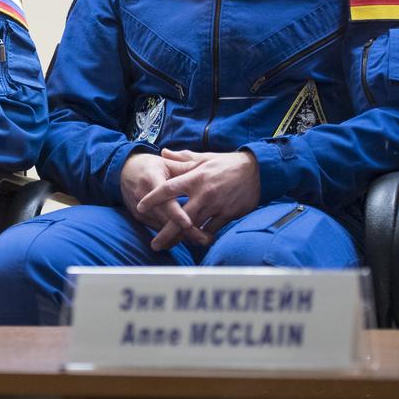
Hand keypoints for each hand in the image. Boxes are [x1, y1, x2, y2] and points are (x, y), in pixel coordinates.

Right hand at [120, 150, 208, 249]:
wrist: (124, 170)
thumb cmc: (150, 166)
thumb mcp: (167, 163)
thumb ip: (186, 167)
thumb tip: (206, 168)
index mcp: (152, 180)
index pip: (165, 200)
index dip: (176, 214)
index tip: (189, 224)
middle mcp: (143, 196)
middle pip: (165, 219)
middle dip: (186, 232)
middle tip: (206, 239)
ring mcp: (139, 209)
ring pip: (161, 227)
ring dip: (181, 236)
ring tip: (202, 240)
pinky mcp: (139, 217)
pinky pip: (157, 228)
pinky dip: (171, 235)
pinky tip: (187, 238)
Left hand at [136, 149, 260, 250]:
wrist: (257, 170)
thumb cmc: (226, 164)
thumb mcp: (203, 158)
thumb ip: (182, 159)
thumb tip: (164, 152)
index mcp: (194, 177)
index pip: (168, 189)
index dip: (153, 198)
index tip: (140, 207)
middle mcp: (203, 193)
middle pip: (179, 216)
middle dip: (166, 233)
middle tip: (154, 244)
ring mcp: (216, 205)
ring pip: (195, 226)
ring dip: (181, 238)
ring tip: (170, 246)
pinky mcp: (228, 214)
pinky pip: (212, 230)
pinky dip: (202, 236)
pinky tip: (194, 242)